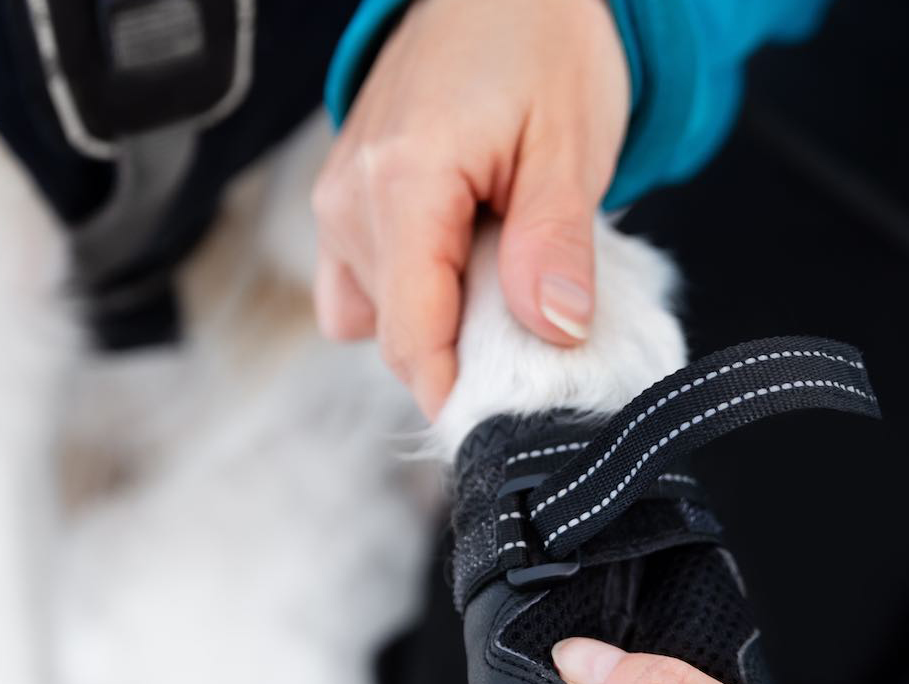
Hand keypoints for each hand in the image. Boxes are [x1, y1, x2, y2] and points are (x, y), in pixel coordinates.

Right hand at [312, 0, 629, 417]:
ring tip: (501, 270)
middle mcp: (350, 196)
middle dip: (463, 352)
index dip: (459, 390)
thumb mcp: (571, 144)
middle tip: (537, 318)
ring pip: (374, 315)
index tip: (511, 416)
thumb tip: (552, 332)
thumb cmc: (540, 42)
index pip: (411, 335)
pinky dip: (408, 292)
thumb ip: (556, 245)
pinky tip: (460, 259)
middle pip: (394, 335)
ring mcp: (337, 197)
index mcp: (403, 182)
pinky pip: (358, 282)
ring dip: (438, 319)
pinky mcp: (341, 197)